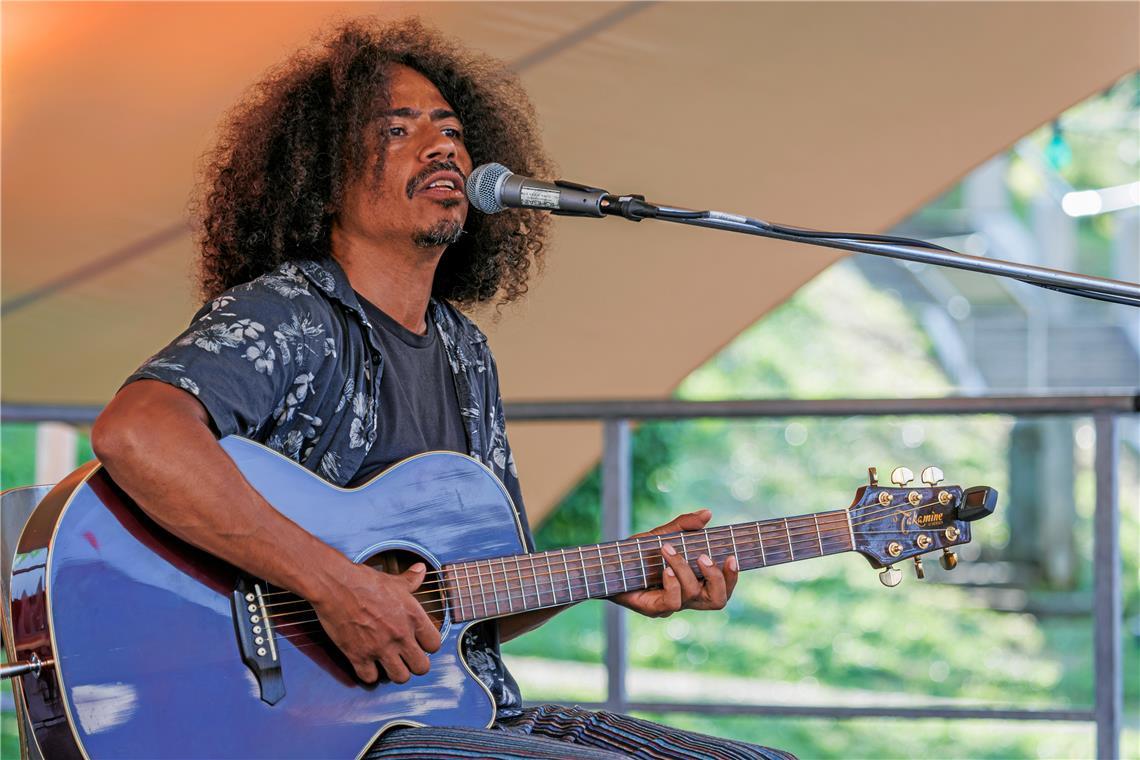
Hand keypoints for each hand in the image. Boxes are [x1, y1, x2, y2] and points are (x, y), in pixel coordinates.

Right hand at [310, 560, 441, 683]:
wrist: (336, 585)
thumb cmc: (365, 581)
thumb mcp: (394, 580)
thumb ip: (411, 580)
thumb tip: (421, 569)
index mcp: (413, 616)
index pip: (434, 644)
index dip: (428, 646)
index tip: (420, 643)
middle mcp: (401, 635)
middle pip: (422, 667)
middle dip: (415, 664)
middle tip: (406, 658)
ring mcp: (380, 648)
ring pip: (400, 678)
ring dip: (395, 672)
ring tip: (389, 663)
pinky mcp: (359, 656)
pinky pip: (370, 678)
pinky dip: (369, 674)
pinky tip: (368, 664)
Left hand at [612, 509, 738, 617]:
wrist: (606, 566)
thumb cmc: (635, 554)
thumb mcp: (660, 535)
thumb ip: (683, 525)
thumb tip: (707, 513)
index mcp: (694, 581)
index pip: (723, 587)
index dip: (732, 576)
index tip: (731, 556)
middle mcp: (686, 596)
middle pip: (718, 600)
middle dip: (717, 578)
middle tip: (704, 556)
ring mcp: (671, 605)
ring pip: (693, 594)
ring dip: (683, 569)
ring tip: (667, 550)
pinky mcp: (655, 608)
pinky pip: (673, 602)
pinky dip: (672, 583)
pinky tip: (664, 569)